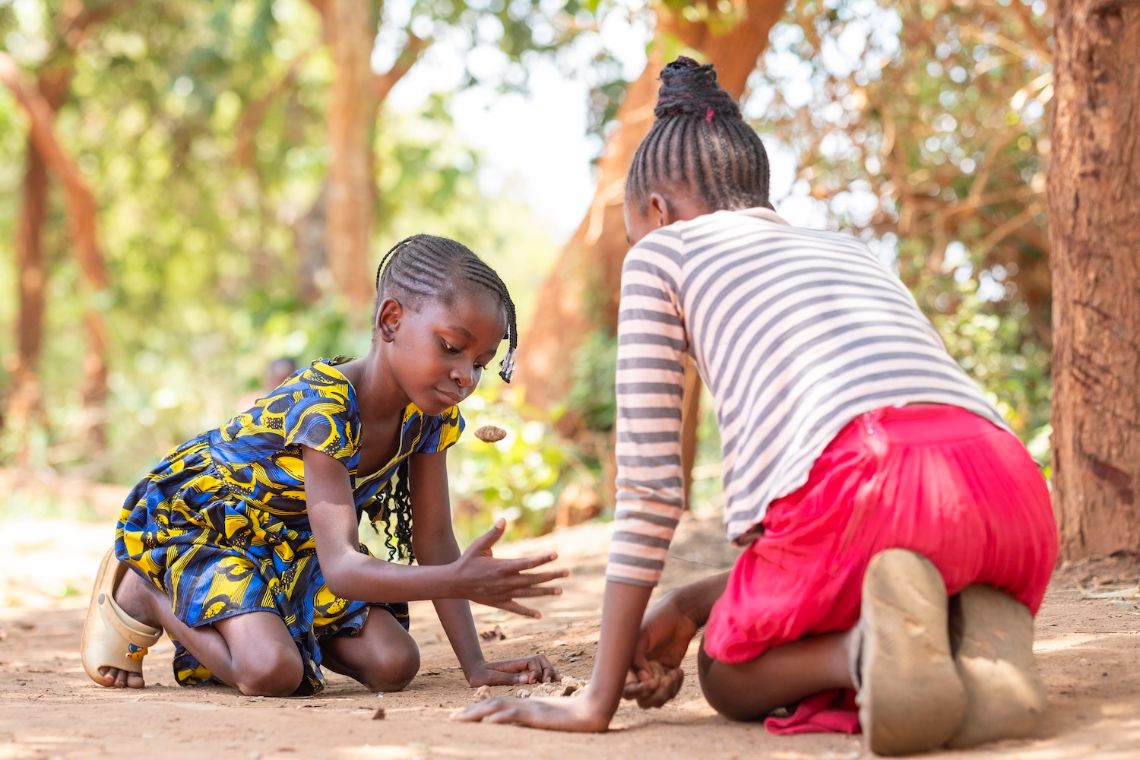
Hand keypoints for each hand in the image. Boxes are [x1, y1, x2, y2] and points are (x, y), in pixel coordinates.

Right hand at [452, 519, 566, 617]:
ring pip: (529, 594)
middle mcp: (506, 581)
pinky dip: (527, 612)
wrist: (454, 583)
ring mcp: (503, 594)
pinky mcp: (499, 603)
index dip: (542, 558)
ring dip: (545, 592)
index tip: (555, 554)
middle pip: (533, 579)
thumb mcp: (479, 545)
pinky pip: (516, 608)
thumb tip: (503, 519)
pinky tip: (539, 614)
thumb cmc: (467, 561)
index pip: (527, 562)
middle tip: (567, 572)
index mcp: (502, 567)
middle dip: (551, 575)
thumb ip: (493, 534)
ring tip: (560, 590)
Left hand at [453, 692, 609, 732]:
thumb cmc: (574, 717)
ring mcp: (530, 708)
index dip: (479, 710)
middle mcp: (524, 704)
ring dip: (476, 714)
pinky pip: (514, 715)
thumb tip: (522, 722)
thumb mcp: (549, 719)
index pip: (497, 705)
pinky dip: (500, 718)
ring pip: (497, 708)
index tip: (462, 716)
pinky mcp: (536, 715)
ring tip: (459, 720)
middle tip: (450, 719)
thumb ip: (535, 718)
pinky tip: (487, 724)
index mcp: (526, 705)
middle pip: (491, 705)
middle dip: (470, 712)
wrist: (591, 710)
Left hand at [466, 654, 557, 686]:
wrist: (474, 672)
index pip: (533, 661)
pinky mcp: (522, 675)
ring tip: (558, 682)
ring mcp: (523, 669)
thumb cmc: (480, 675)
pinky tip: (555, 683)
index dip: (536, 671)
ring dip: (550, 672)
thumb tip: (527, 679)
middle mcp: (521, 664)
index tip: (531, 682)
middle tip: (547, 683)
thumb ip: (507, 677)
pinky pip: (538, 673)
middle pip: (542, 660)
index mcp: (514, 664)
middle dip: (548, 670)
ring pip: (543, 665)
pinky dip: (548, 677)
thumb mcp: (490, 677)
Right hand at [621, 592, 697, 707]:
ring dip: (666, 692)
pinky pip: (670, 691)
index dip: (638, 690)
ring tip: (674, 674)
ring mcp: (654, 673)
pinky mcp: (668, 674)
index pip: (626, 688)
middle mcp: (639, 671)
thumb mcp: (643, 635)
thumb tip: (643, 679)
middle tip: (664, 680)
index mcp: (627, 662)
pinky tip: (678, 672)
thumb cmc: (658, 620)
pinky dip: (675, 687)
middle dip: (653, 695)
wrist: (681, 614)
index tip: (652, 681)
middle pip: (641, 699)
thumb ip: (637, 657)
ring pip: (656, 699)